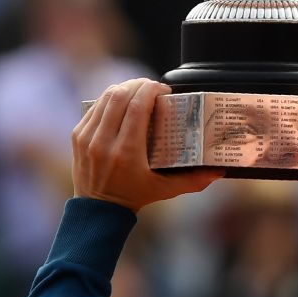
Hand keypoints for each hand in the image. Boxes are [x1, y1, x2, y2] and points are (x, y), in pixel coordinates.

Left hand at [71, 79, 223, 212]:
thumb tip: (219, 172)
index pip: (136, 106)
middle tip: (153, 88)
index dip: (151, 90)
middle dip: (139, 84)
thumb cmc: (134, 198)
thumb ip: (193, 181)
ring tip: (138, 90)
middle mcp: (104, 142)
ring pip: (106, 97)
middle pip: (120, 96)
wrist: (97, 212)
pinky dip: (109, 99)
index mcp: (126, 152)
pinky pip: (95, 107)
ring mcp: (87, 138)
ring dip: (124, 88)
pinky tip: (122, 101)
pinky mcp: (78, 136)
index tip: (163, 90)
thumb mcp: (165, 190)